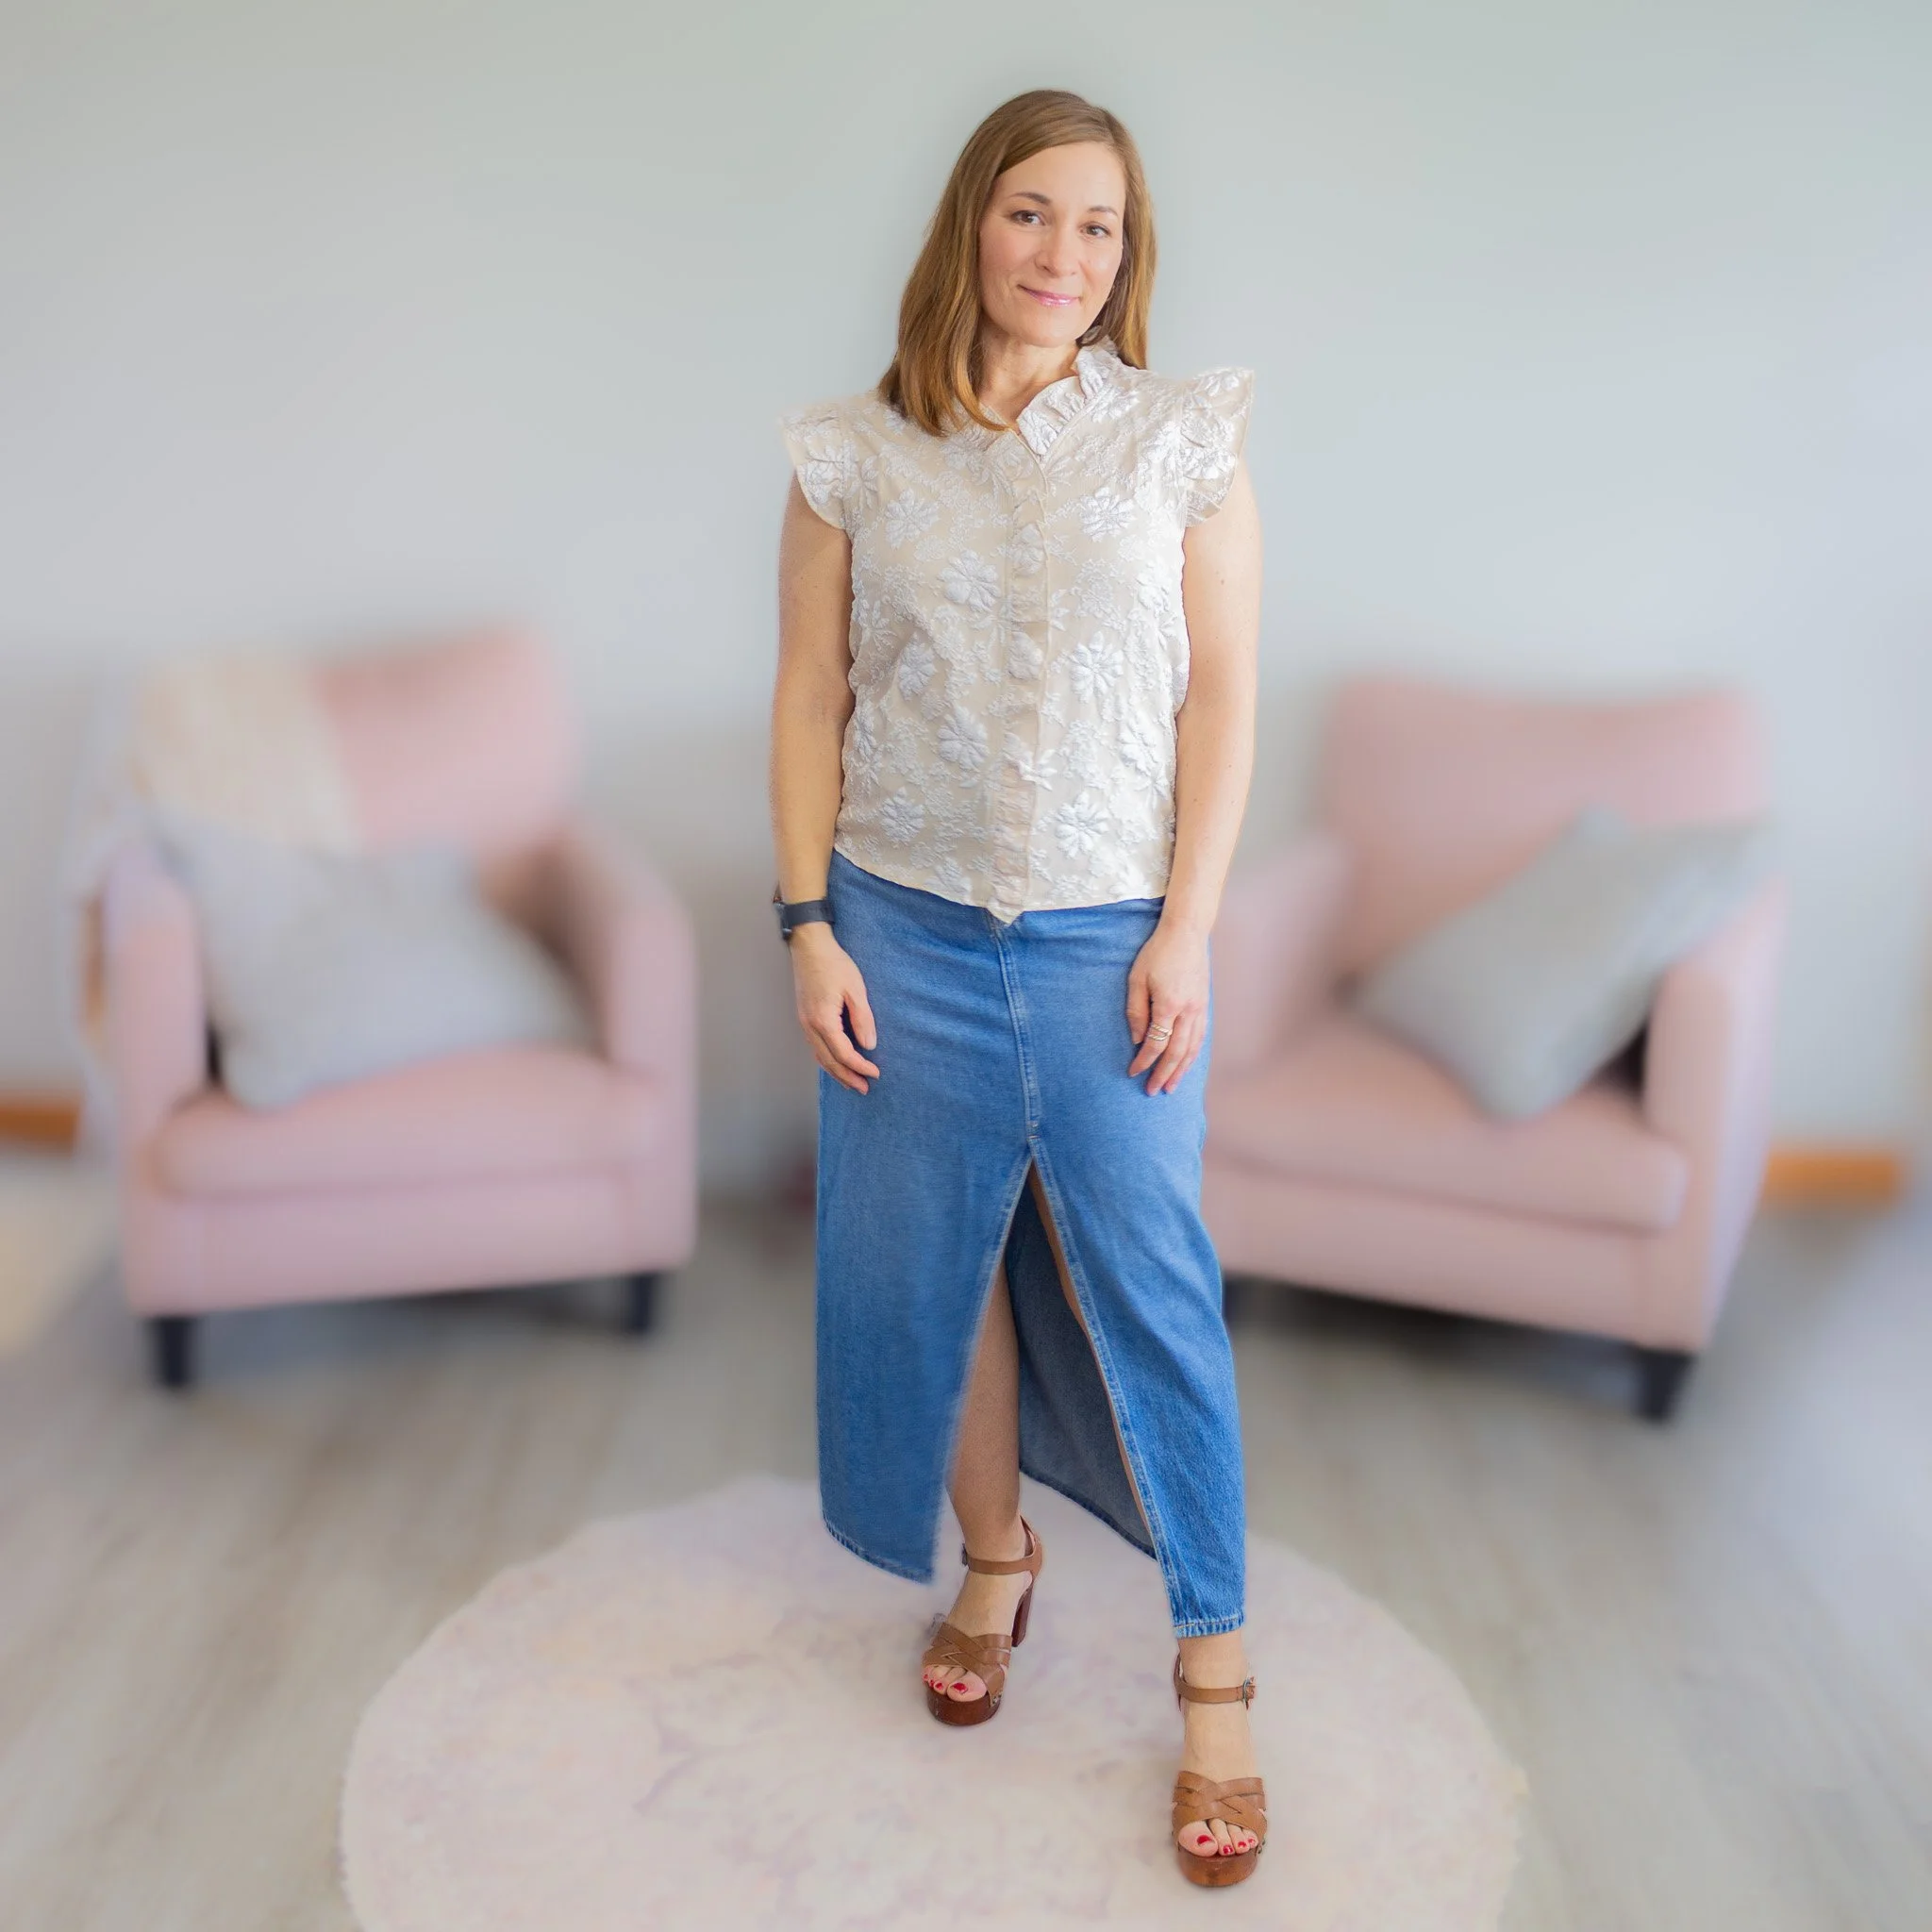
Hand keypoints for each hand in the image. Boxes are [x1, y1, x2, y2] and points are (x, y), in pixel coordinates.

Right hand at [789, 925, 880, 1093]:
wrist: (810, 947)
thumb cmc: (834, 964)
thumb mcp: (855, 989)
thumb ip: (863, 1019)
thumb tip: (869, 1046)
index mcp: (823, 1020)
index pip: (843, 1053)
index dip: (860, 1066)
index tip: (875, 1074)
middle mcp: (810, 1026)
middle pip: (829, 1061)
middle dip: (847, 1077)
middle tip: (864, 1089)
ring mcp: (804, 1023)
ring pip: (819, 1057)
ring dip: (836, 1072)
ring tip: (851, 1083)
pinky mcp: (804, 1018)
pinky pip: (815, 1047)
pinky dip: (827, 1060)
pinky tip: (836, 1063)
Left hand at [1127, 918, 1208, 1094]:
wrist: (1186, 933)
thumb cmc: (1157, 953)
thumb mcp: (1137, 979)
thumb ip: (1135, 1011)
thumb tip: (1136, 1039)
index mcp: (1169, 1005)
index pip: (1156, 1043)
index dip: (1144, 1061)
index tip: (1133, 1073)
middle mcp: (1188, 1011)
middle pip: (1177, 1052)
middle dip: (1164, 1074)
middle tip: (1153, 1091)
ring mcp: (1200, 1009)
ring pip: (1192, 1048)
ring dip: (1182, 1070)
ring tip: (1172, 1086)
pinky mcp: (1204, 1005)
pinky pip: (1200, 1037)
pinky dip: (1193, 1054)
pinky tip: (1187, 1063)